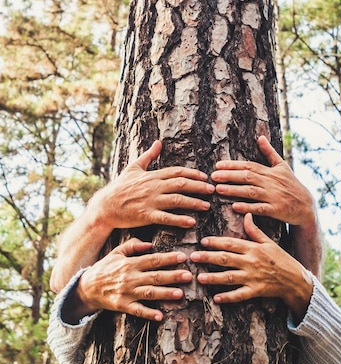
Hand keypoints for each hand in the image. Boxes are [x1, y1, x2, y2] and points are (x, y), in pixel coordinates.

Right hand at [62, 238, 192, 323]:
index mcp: (130, 263)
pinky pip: (137, 310)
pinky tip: (160, 316)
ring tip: (181, 293)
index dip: (168, 258)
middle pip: (155, 276)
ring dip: (165, 293)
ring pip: (149, 293)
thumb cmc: (104, 268)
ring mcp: (126, 293)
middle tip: (189, 275)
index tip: (183, 257)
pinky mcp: (122, 306)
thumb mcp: (116, 252)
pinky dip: (148, 314)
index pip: (152, 260)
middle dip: (173, 276)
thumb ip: (133, 245)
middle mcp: (130, 278)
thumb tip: (150, 244)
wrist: (86, 287)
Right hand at [93, 140, 214, 229]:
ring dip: (194, 202)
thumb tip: (159, 142)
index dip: (192, 174)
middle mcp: (153, 187)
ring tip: (206, 205)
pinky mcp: (146, 215)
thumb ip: (148, 155)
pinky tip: (191, 222)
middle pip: (181, 184)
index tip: (205, 177)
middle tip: (212, 190)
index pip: (176, 172)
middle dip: (199, 187)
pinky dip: (180, 220)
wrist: (105, 206)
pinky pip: (166, 218)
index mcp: (152, 175)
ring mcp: (150, 201)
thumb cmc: (120, 187)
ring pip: (177, 200)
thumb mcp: (133, 167)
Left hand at [190, 214, 312, 322]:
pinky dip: (228, 297)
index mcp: (253, 248)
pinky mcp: (256, 291)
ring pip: (229, 277)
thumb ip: (254, 230)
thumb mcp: (268, 241)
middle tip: (193, 257)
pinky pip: (240, 295)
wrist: (295, 279)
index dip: (216, 242)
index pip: (231, 243)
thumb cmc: (280, 258)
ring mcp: (253, 277)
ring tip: (199, 278)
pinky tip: (216, 297)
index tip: (203, 241)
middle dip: (208, 258)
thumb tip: (247, 214)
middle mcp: (251, 262)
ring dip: (213, 278)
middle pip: (226, 259)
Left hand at [211, 135, 315, 226]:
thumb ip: (269, 152)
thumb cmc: (292, 185)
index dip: (233, 165)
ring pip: (251, 192)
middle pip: (248, 177)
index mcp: (270, 171)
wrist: (306, 206)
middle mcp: (271, 182)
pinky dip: (248, 207)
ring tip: (219, 189)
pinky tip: (235, 207)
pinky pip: (260, 208)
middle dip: (229, 176)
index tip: (218, 165)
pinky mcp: (276, 210)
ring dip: (234, 190)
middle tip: (213, 176)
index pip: (249, 166)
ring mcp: (273, 196)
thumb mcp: (282, 166)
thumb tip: (260, 136)